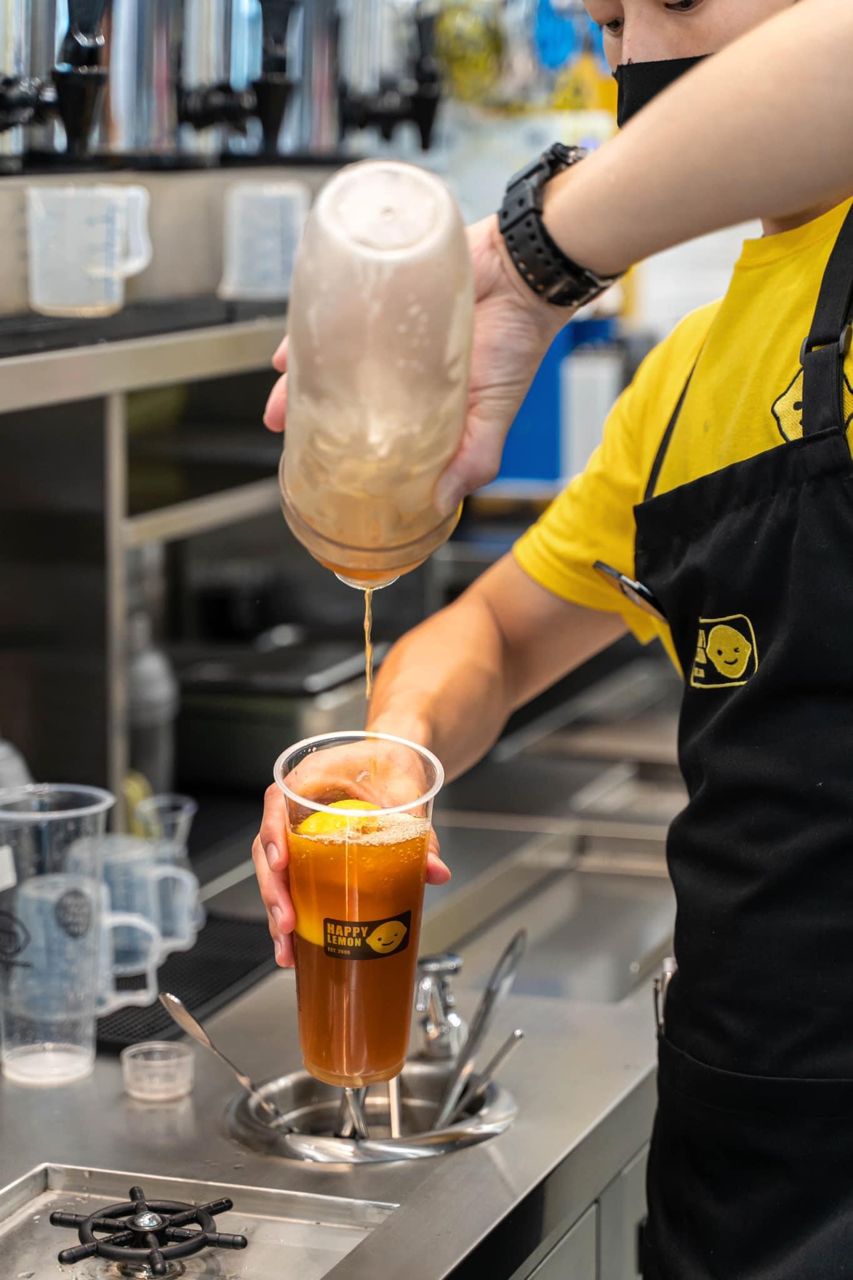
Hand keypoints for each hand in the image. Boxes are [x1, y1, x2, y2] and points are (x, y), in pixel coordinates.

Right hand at [253, 739, 450, 967]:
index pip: (277, 802)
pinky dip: (291, 912)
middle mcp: (294, 806)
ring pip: (274, 873)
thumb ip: (420, 829)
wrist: (394, 759)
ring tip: (286, 948)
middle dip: (274, 891)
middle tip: (287, 923)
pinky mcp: (308, 853)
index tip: (281, 865)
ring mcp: (297, 832)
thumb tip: (435, 870)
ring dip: (277, 911)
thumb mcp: (406, 790)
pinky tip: (294, 946)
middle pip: (268, 848)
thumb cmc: (390, 761)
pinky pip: (292, 881)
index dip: (273, 835)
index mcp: (309, 777)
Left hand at [263, 215, 568, 512]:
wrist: (526, 274)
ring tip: (277, 389)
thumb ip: (473, 460)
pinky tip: (289, 347)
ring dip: (297, 372)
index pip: (369, 427)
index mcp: (419, 401)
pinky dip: (308, 326)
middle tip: (280, 426)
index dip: (340, 444)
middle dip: (303, 409)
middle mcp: (395, 366)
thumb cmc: (517, 344)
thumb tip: (438, 504)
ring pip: (329, 350)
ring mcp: (382, 328)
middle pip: (338, 389)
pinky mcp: (378, 289)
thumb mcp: (496, 415)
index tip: (315, 462)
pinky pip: (334, 306)